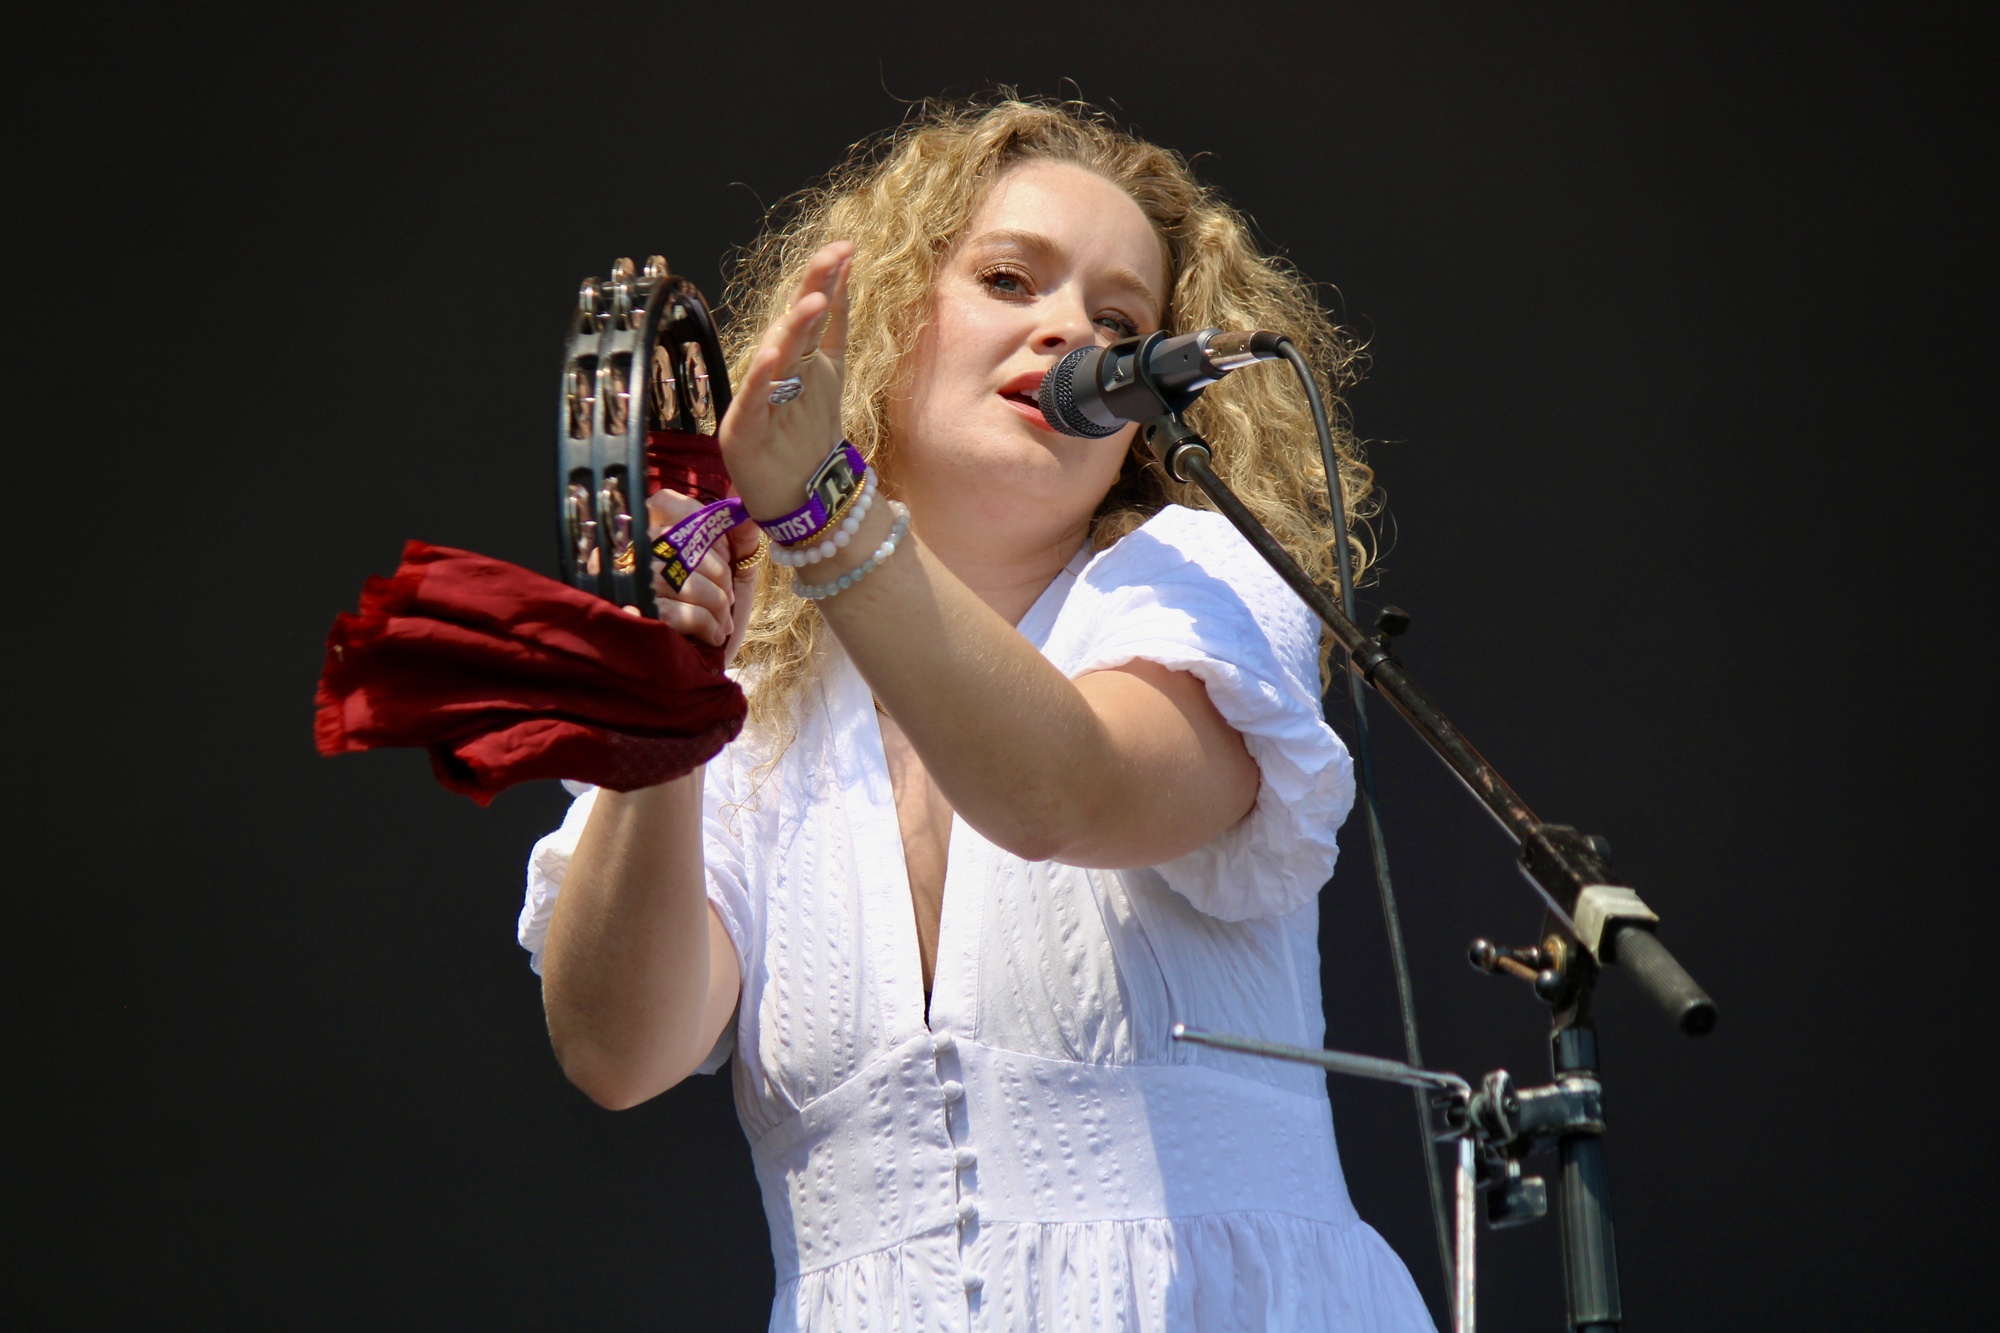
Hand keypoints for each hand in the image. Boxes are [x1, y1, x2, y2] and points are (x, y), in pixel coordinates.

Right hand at [642, 488, 758, 663]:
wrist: (698, 668)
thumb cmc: (713, 614)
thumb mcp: (735, 571)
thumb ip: (738, 535)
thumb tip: (740, 497)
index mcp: (649, 532)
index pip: (668, 502)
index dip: (704, 526)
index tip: (723, 555)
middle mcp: (629, 552)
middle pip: (683, 542)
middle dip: (719, 574)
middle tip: (726, 596)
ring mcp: (628, 585)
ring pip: (685, 578)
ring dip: (718, 604)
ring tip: (722, 620)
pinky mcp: (635, 618)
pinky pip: (680, 611)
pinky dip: (709, 625)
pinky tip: (713, 635)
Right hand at [717, 241, 853, 520]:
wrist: (802, 497)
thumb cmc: (809, 435)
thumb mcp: (827, 374)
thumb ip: (832, 327)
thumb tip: (843, 273)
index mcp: (801, 359)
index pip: (815, 311)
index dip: (828, 279)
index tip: (846, 247)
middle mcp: (778, 373)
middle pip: (796, 324)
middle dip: (813, 289)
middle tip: (831, 255)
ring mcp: (760, 400)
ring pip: (778, 357)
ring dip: (793, 328)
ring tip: (814, 300)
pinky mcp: (745, 430)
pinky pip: (755, 401)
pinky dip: (762, 379)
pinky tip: (773, 356)